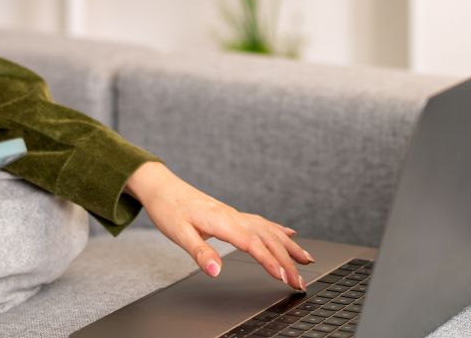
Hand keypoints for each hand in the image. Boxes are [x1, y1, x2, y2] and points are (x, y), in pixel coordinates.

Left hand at [125, 161, 313, 290]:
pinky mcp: (233, 215)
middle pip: (267, 239)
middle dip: (287, 261)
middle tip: (301, 282)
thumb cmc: (169, 209)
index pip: (252, 243)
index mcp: (222, 221)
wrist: (163, 187)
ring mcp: (235, 215)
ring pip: (269, 230)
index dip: (270, 261)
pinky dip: (278, 230)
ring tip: (307, 260)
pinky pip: (261, 223)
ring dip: (289, 246)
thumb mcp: (178, 234)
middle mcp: (233, 216)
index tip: (284, 277)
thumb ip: (200, 253)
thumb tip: (217, 271)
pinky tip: (289, 234)